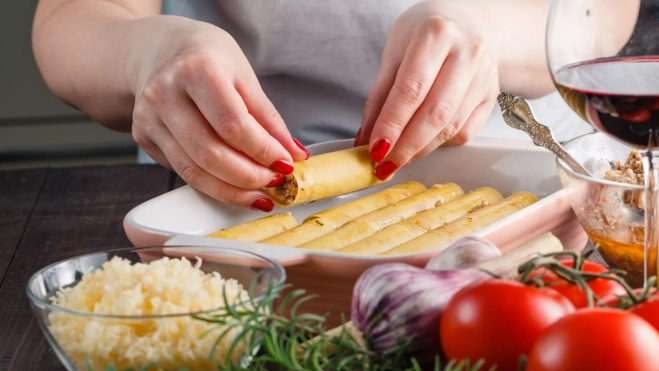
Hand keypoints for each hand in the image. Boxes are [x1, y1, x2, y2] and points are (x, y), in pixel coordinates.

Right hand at [129, 18, 308, 210]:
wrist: (160, 48)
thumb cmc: (206, 57)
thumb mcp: (243, 74)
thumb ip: (267, 117)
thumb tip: (292, 154)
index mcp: (196, 69)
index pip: (233, 124)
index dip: (262, 151)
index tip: (285, 164)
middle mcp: (165, 93)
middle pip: (210, 154)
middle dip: (248, 177)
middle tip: (274, 182)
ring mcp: (149, 117)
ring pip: (193, 171)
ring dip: (231, 190)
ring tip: (258, 191)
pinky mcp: (143, 136)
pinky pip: (182, 170)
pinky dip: (212, 184)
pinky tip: (233, 184)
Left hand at [356, 2, 498, 179]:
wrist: (466, 22)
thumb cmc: (425, 36)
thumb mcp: (395, 53)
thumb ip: (380, 96)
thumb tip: (368, 138)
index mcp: (436, 35)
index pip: (411, 90)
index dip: (391, 125)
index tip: (374, 149)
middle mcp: (467, 53)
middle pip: (435, 113)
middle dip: (406, 146)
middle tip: (385, 164)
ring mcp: (484, 75)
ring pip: (451, 127)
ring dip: (421, 150)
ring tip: (398, 159)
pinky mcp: (492, 94)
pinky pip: (465, 131)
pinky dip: (440, 144)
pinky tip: (423, 143)